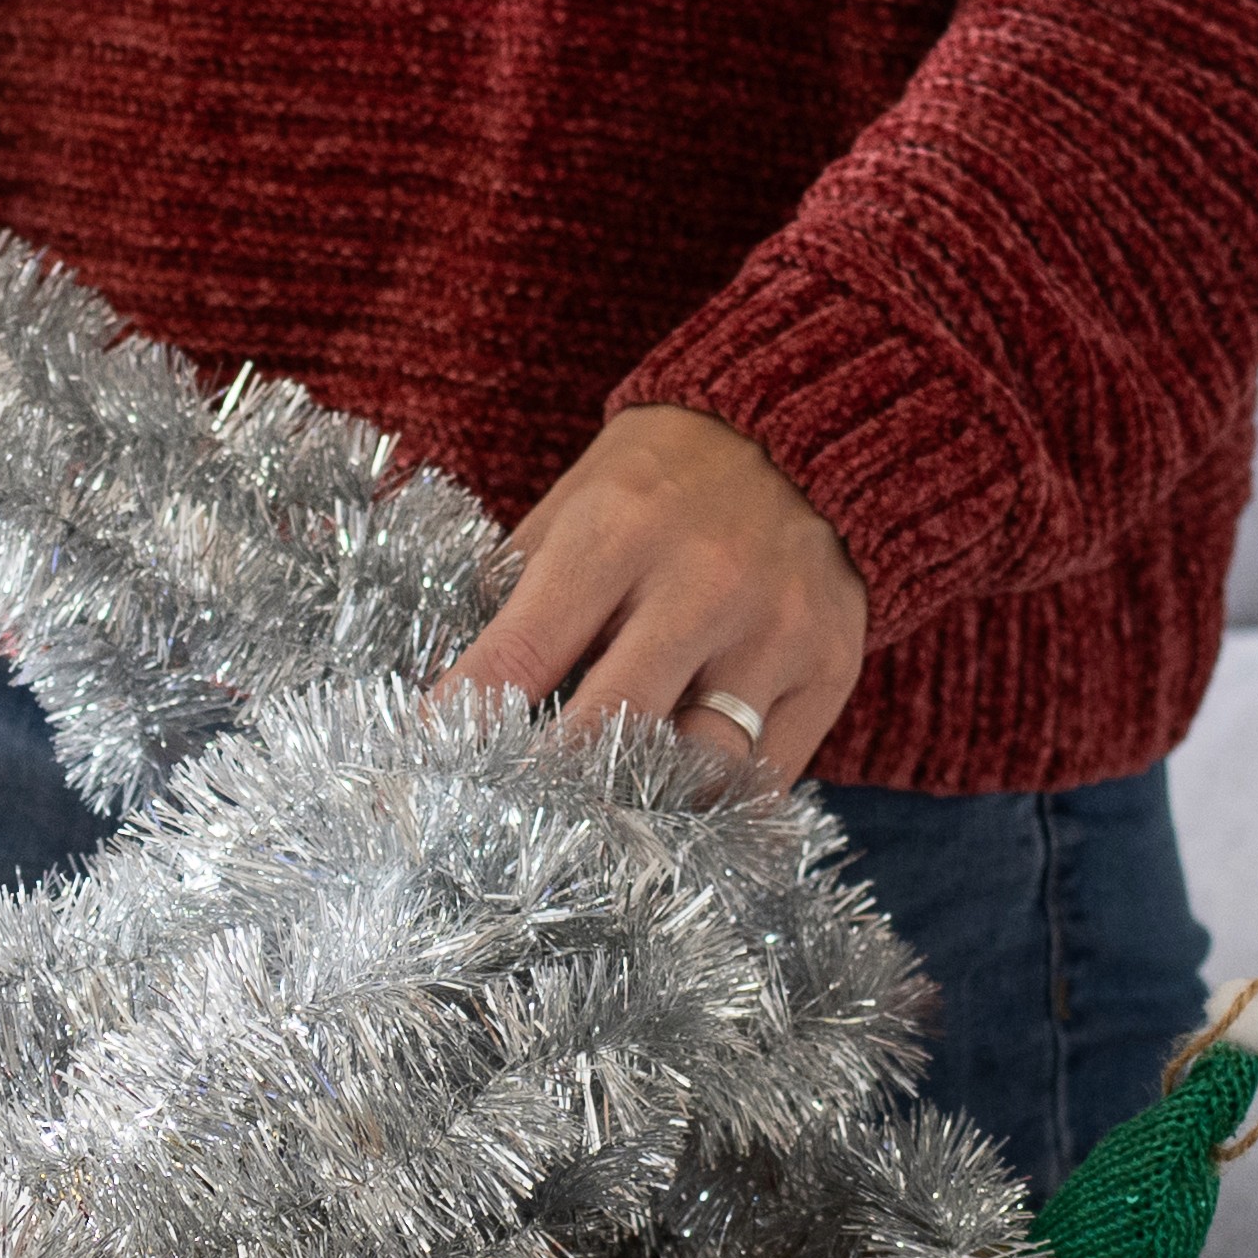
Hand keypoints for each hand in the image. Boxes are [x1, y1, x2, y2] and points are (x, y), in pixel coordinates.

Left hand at [443, 406, 867, 790]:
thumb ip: (520, 589)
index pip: (524, 652)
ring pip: (698, 764)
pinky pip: (768, 774)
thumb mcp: (578, 502)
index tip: (427, 758)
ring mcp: (776, 631)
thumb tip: (454, 688)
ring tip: (595, 823)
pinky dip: (717, 806)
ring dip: (641, 804)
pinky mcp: (830, 668)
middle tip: (508, 811)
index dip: (468, 717)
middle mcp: (703, 584)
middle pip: (612, 724)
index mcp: (618, 531)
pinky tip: (678, 813)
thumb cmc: (665, 480)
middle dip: (549, 778)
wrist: (807, 433)